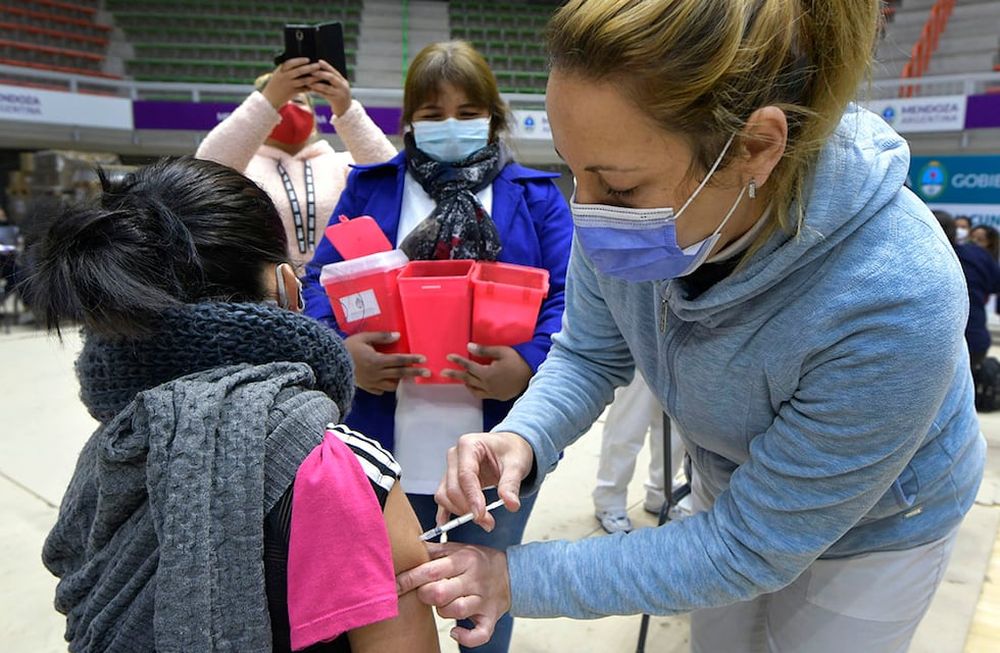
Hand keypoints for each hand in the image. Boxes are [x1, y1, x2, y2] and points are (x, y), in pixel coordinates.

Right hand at [262, 58, 320, 109]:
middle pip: (299, 71)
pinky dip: (310, 87)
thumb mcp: (279, 73)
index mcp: (281, 70)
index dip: (299, 61)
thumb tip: (299, 60)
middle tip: (318, 65)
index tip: (308, 59)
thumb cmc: (276, 83)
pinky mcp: (292, 93)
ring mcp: (289, 85)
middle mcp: (285, 77)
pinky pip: (303, 89)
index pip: (290, 63)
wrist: (270, 98)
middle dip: (309, 68)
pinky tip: (317, 85)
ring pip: (303, 81)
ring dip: (313, 78)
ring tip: (320, 75)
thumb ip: (287, 67)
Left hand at [308, 60, 351, 116]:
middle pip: (331, 78)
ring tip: (309, 80)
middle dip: (321, 74)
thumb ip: (332, 80)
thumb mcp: (338, 87)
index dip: (327, 66)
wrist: (346, 110)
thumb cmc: (339, 97)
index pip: (334, 71)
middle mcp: (343, 86)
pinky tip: (311, 88)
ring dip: (317, 83)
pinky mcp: (335, 101)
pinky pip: (324, 95)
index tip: (319, 61)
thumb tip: (319, 70)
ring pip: (326, 87)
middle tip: (312, 71)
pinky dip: (317, 91)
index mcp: (343, 81)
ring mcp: (340, 94)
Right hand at [344, 331, 428, 394]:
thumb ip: (381, 336)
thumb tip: (398, 335)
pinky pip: (380, 390)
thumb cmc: (347, 347)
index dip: (412, 359)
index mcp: (376, 360)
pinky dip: (387, 388)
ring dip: (401, 381)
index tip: (424, 360)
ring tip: (409, 379)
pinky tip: (390, 384)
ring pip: (391, 385)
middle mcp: (376, 373)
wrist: (330, 362)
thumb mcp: (364, 337)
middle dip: (414, 373)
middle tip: (427, 374)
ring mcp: (371, 382)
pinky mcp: (366, 388)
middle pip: (399, 373)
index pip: (399, 360)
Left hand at [396, 542, 510, 647]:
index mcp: (464, 559)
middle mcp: (474, 580)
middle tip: (425, 593)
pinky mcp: (490, 618)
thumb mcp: (458, 548)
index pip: (431, 571)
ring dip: (442, 611)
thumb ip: (434, 550)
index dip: (409, 579)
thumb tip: (408, 548)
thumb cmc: (478, 561)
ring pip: (455, 611)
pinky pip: (479, 634)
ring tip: (443, 604)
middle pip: (440, 593)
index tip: (395, 585)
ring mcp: (483, 600)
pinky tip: (456, 631)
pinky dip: (465, 637)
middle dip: (425, 595)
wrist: (512, 574)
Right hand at [434, 431, 533, 529]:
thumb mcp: (516, 464)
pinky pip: (443, 498)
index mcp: (469, 445)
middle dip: (468, 508)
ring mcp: (450, 469)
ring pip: (444, 495)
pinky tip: (446, 524)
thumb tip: (511, 504)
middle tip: (488, 522)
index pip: (465, 475)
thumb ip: (511, 484)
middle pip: (453, 488)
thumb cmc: (511, 450)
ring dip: (460, 512)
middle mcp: (455, 456)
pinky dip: (444, 512)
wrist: (509, 447)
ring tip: (483, 521)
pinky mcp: (451, 481)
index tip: (481, 515)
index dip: (472, 497)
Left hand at [442, 344, 531, 400]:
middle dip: (455, 375)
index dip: (458, 361)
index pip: (469, 366)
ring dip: (465, 383)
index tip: (448, 357)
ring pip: (473, 389)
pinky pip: (481, 395)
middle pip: (467, 379)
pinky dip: (474, 390)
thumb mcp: (501, 351)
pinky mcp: (497, 396)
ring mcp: (492, 392)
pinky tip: (473, 385)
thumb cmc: (517, 360)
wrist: (532, 374)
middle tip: (442, 372)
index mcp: (488, 373)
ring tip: (459, 378)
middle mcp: (487, 385)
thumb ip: (484, 350)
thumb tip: (469, 347)